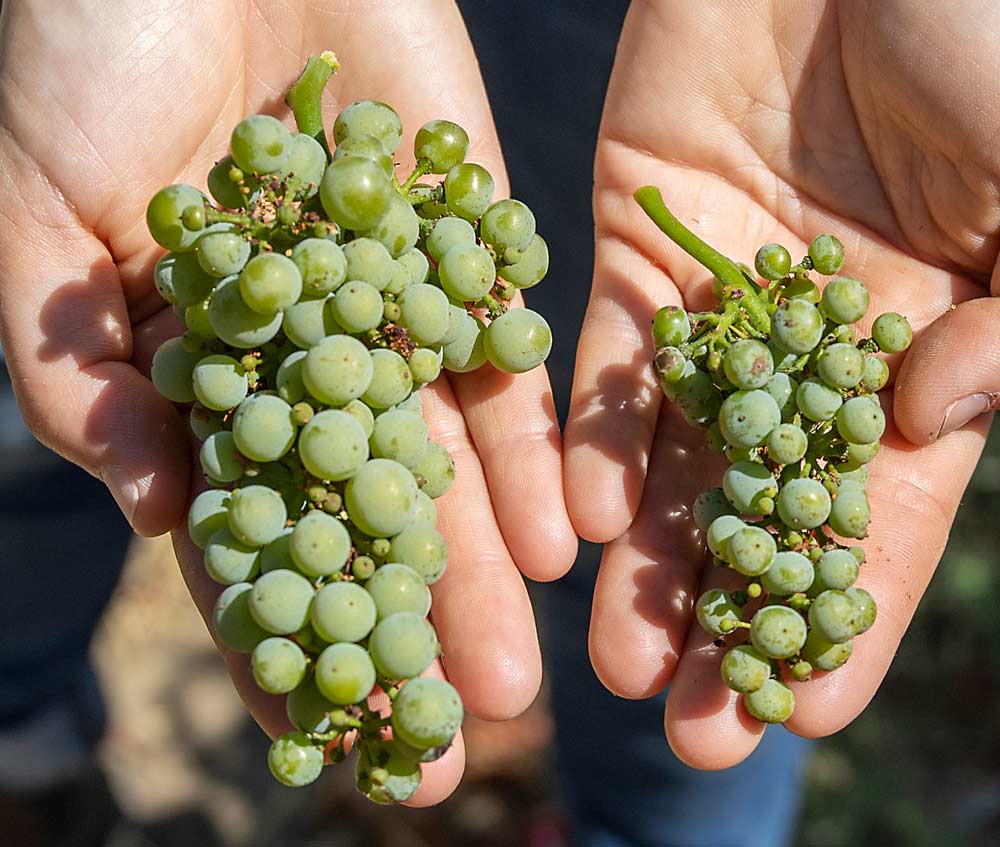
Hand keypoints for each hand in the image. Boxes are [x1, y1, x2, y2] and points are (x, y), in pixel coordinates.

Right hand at [0, 0, 575, 802]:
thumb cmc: (86, 50)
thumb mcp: (39, 213)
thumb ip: (80, 367)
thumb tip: (151, 513)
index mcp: (199, 372)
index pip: (246, 531)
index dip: (278, 637)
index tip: (318, 742)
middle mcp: (306, 358)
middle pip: (362, 516)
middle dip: (402, 627)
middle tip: (449, 742)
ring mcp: (393, 309)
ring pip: (444, 465)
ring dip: (483, 570)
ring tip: (514, 677)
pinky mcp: (467, 248)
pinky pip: (505, 367)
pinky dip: (536, 455)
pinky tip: (565, 544)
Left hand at [565, 0, 998, 766]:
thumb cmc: (982, 32)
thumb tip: (927, 427)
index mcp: (924, 332)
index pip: (879, 505)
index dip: (845, 609)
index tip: (798, 710)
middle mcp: (812, 332)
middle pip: (761, 498)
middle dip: (727, 611)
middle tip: (685, 730)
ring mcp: (717, 290)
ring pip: (676, 448)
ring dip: (647, 559)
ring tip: (617, 662)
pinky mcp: (632, 235)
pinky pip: (609, 355)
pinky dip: (596, 438)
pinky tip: (583, 526)